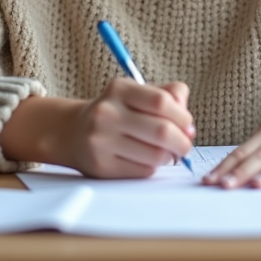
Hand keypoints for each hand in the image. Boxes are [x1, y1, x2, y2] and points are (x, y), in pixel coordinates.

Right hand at [61, 78, 194, 178]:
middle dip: (183, 142)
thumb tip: (187, 122)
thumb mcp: (137, 92)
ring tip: (167, 152)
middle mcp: (107, 113)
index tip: (187, 125)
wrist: (73, 132)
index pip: (161, 101)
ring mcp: (101, 141)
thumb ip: (169, 95)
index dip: (182, 116)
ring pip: (155, 155)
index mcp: (119, 89)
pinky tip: (148, 159)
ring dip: (170, 156)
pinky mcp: (102, 166)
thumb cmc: (115, 111)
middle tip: (185, 145)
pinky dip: (154, 167)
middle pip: (162, 131)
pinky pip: (143, 171)